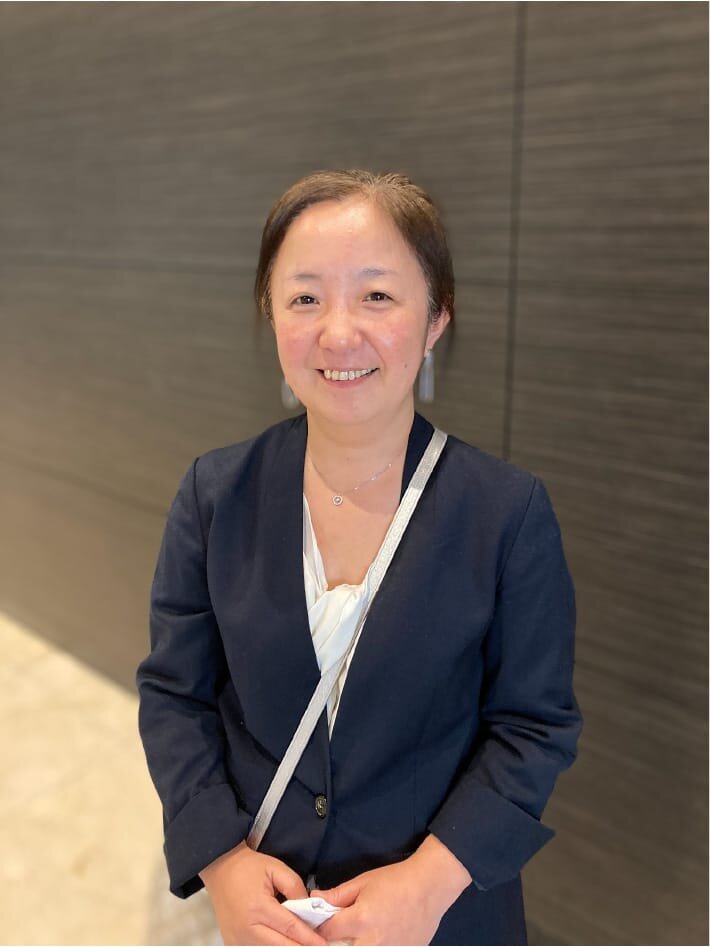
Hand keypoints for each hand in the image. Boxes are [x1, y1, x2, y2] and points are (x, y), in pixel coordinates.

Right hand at [199, 841, 327, 945]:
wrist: (220, 868)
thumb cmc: (248, 867)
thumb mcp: (276, 868)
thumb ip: (295, 888)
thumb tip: (309, 909)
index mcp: (258, 907)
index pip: (290, 928)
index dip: (308, 938)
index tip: (323, 944)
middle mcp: (246, 928)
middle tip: (317, 946)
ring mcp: (237, 940)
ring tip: (302, 942)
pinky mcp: (232, 944)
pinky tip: (285, 942)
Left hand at [313, 835, 471, 945]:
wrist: (430, 887)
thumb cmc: (396, 880)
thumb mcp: (363, 882)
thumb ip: (337, 895)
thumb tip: (313, 900)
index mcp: (361, 920)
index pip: (326, 933)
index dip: (318, 928)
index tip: (317, 924)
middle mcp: (372, 943)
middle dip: (332, 945)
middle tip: (335, 934)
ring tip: (354, 936)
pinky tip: (371, 939)